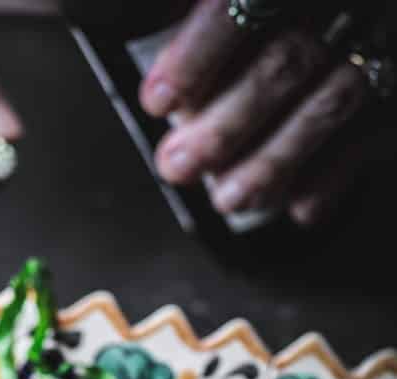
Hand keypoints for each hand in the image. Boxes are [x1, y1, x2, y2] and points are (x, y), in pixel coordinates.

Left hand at [140, 0, 383, 224]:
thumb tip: (160, 77)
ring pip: (333, 102)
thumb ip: (202, 22)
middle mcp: (345, 3)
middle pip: (284, 63)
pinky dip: (330, 179)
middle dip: (222, 129)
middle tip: (176, 166)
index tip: (157, 102)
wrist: (351, 27)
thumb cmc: (271, 27)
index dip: (195, 57)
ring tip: (227, 199)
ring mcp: (381, 44)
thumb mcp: (233, 7)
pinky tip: (296, 207)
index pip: (235, 4)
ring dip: (270, 164)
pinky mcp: (396, 96)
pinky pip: (371, 137)